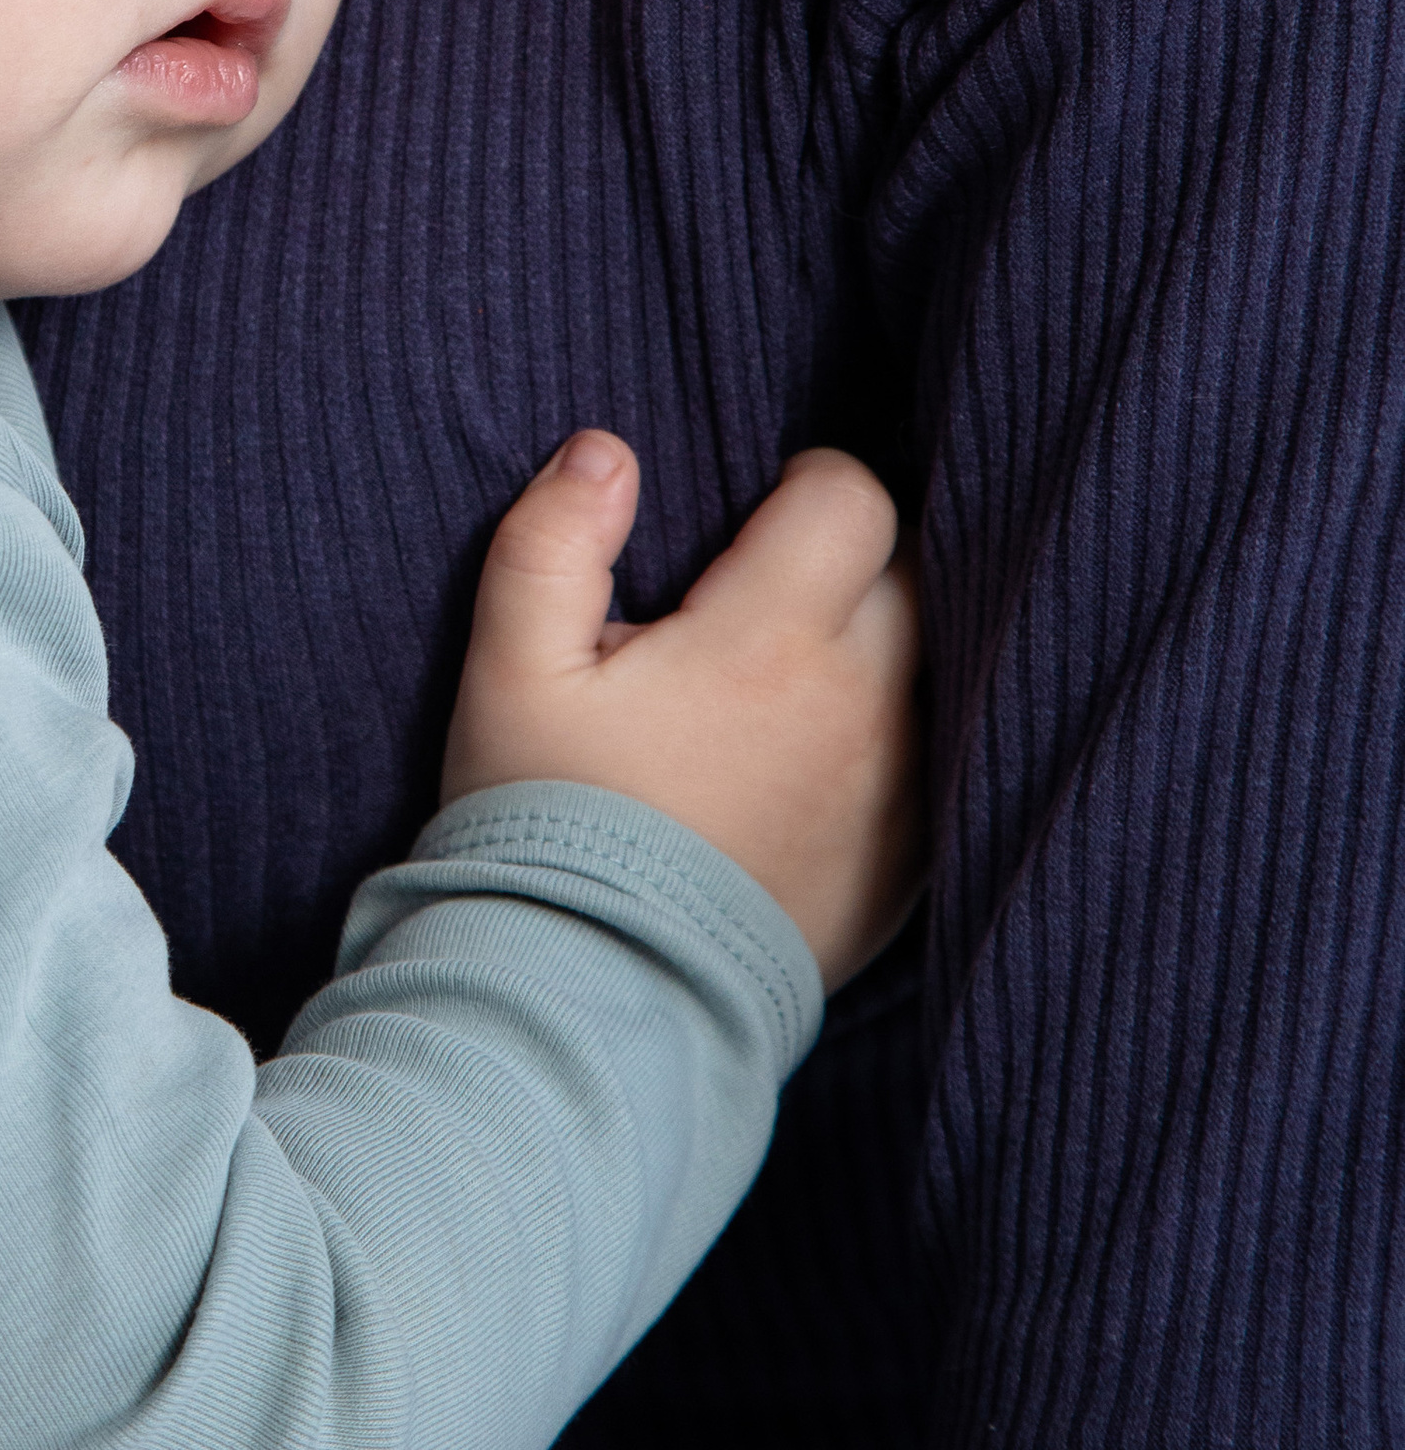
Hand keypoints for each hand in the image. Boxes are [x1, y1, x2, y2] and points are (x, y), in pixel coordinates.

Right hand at [441, 435, 920, 986]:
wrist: (595, 997)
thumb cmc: (545, 822)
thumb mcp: (509, 671)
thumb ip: (551, 542)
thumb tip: (604, 452)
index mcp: (770, 641)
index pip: (852, 498)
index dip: (806, 484)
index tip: (753, 518)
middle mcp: (861, 708)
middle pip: (911, 574)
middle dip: (850, 564)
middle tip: (766, 597)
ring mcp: (898, 792)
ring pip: (937, 667)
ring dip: (882, 651)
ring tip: (797, 675)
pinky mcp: (908, 866)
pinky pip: (939, 761)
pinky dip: (896, 741)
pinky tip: (820, 761)